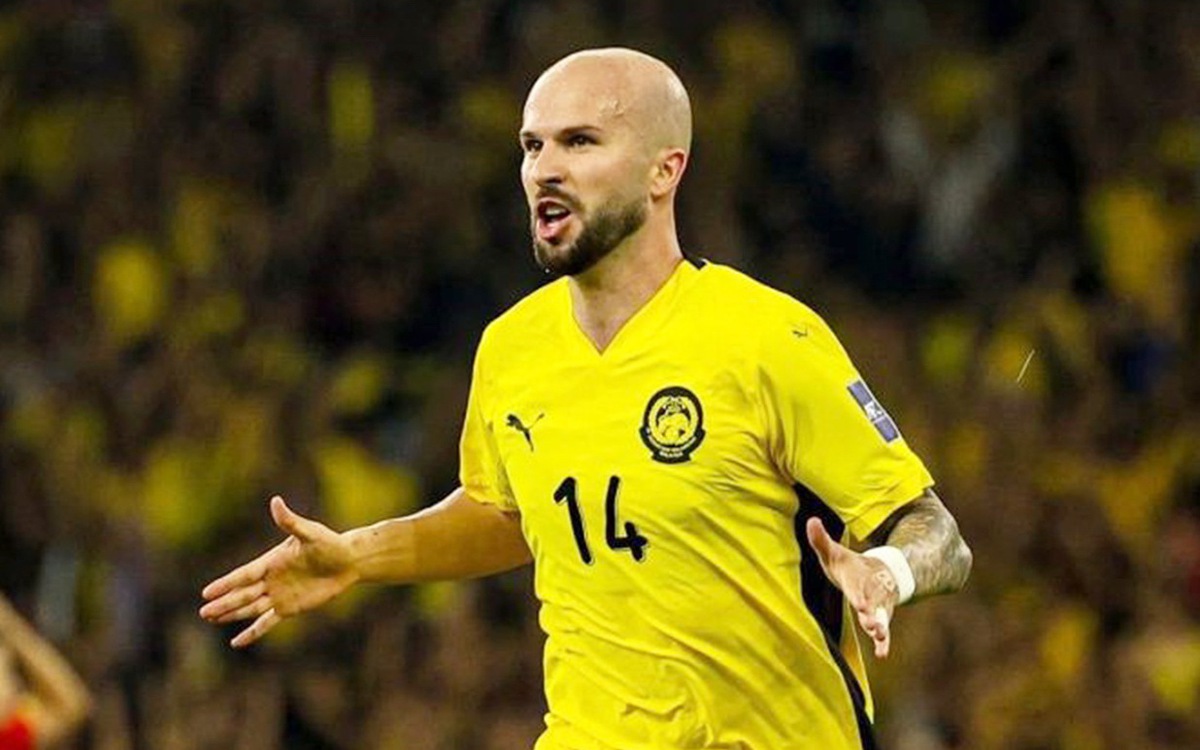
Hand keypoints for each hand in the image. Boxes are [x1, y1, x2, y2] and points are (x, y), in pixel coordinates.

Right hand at [200, 496, 358, 647]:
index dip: (226, 584)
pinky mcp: (289, 608)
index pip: (244, 575)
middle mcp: (271, 579)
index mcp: (272, 562)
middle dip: (223, 604)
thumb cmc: (329, 542)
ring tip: (211, 619)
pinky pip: (267, 622)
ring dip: (231, 615)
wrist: (348, 560)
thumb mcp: (310, 532)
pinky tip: (237, 642)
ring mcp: (279, 595)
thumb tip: (275, 501)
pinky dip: (252, 632)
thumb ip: (290, 521)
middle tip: (203, 612)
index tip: (207, 592)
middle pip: (243, 594)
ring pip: (250, 608)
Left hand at [806, 517, 898, 658]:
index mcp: (856, 579)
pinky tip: (882, 655)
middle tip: (871, 623)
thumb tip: (811, 520)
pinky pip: (884, 632)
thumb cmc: (848, 565)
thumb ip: (821, 540)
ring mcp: (878, 607)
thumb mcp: (834, 552)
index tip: (860, 604)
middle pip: (872, 604)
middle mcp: (870, 594)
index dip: (859, 596)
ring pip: (880, 618)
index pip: (857, 588)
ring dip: (880, 627)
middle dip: (871, 613)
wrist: (880, 571)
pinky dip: (884, 643)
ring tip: (879, 636)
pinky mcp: (880, 618)